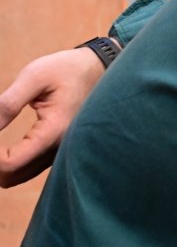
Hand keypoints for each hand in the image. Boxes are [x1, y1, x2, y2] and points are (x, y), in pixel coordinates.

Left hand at [0, 47, 106, 186]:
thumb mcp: (34, 77)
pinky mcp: (58, 152)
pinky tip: (2, 147)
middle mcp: (61, 149)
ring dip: (1, 165)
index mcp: (55, 131)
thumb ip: (7, 104)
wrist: (97, 70)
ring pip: (19, 177)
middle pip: (12, 177)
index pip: (11, 163)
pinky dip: (11, 163)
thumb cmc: (66, 69)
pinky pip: (29, 169)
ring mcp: (61, 153)